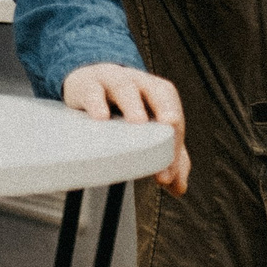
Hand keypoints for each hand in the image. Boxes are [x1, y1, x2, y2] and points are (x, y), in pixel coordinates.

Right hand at [62, 63, 190, 195]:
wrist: (89, 83)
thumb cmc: (123, 108)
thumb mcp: (146, 127)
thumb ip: (166, 155)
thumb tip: (178, 186)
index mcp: (159, 94)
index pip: (173, 117)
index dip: (175, 145)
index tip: (166, 177)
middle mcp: (140, 84)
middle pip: (158, 92)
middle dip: (166, 109)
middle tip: (170, 127)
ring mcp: (113, 81)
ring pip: (126, 88)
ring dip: (133, 105)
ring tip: (137, 123)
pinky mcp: (87, 85)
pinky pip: (93, 91)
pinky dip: (97, 102)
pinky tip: (100, 118)